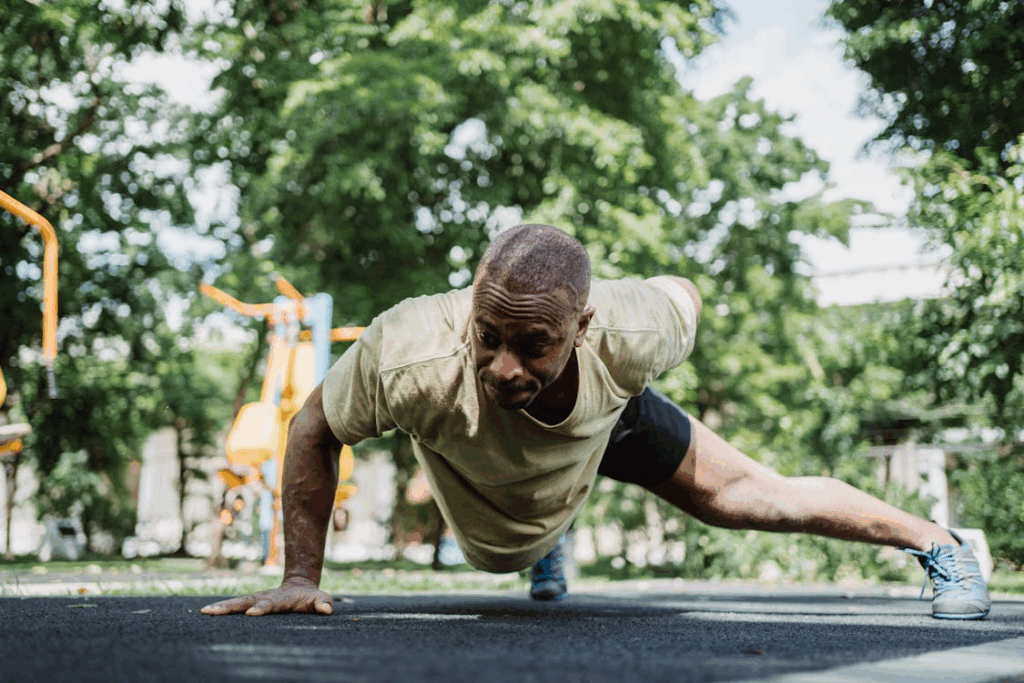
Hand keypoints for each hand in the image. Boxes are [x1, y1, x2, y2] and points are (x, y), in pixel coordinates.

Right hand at [200, 577, 334, 616]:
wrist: (299, 586)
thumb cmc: (310, 598)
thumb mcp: (320, 599)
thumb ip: (323, 603)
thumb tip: (327, 610)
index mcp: (280, 599)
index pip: (269, 605)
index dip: (262, 608)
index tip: (251, 613)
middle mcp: (264, 597)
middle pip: (245, 602)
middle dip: (230, 607)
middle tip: (214, 611)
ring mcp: (255, 599)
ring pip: (236, 603)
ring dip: (221, 608)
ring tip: (204, 612)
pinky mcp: (249, 603)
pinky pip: (233, 606)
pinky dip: (220, 609)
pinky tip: (205, 614)